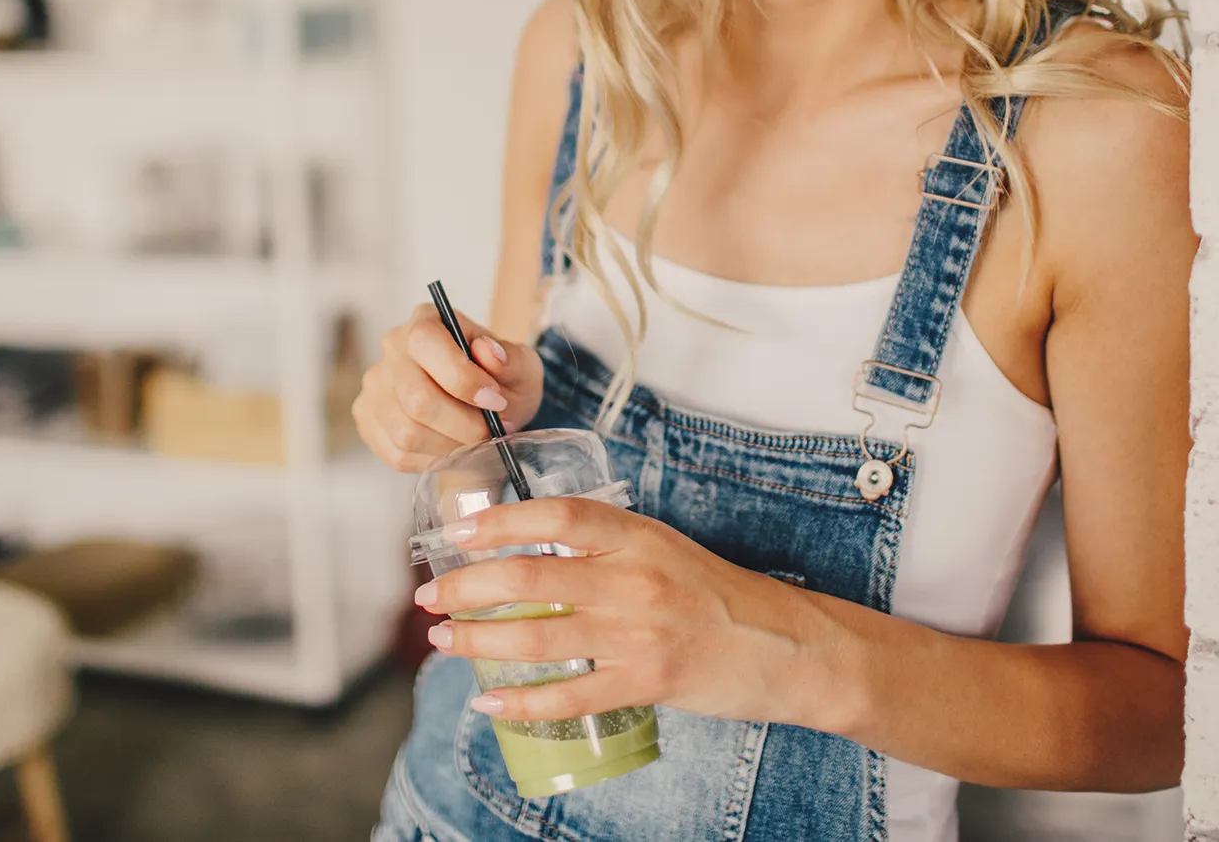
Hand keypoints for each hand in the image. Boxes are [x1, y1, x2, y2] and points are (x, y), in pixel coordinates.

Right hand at [353, 303, 543, 472]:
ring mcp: (376, 386)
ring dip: (450, 446)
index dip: (462, 379)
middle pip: (416, 398)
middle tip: (490, 430)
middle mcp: (392, 349)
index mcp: (426, 321)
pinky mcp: (369, 419)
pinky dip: (433, 459)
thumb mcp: (521, 366)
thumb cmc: (501, 380)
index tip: (495, 401)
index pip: (425, 343)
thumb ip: (511, 359)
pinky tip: (451, 446)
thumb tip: (489, 352)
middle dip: (463, 424)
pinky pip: (397, 453)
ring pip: (406, 432)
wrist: (486, 403)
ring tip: (472, 440)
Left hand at [414, 496, 816, 725]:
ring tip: (445, 641)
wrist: (787, 646)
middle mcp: (635, 578)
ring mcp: (640, 632)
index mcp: (639, 536)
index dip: (499, 522)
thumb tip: (534, 552)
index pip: (556, 517)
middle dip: (467, 586)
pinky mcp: (647, 681)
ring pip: (539, 635)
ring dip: (480, 639)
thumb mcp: (665, 551)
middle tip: (431, 595)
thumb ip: (608, 548)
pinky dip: (523, 701)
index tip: (457, 533)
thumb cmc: (719, 596)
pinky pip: (571, 694)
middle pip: (530, 576)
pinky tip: (489, 700)